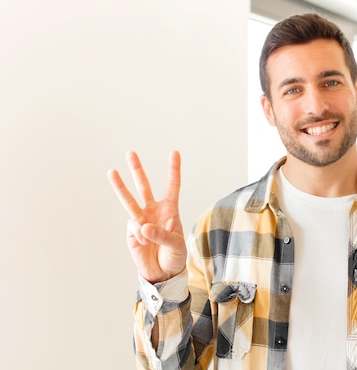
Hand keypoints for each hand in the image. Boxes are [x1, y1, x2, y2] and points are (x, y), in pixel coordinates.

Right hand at [107, 150, 185, 282]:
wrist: (163, 273)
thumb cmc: (175, 256)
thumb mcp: (176, 245)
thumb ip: (162, 234)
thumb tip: (144, 225)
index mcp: (170, 210)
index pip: (172, 186)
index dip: (173, 170)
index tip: (174, 152)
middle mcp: (154, 211)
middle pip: (144, 187)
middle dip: (137, 170)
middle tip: (130, 153)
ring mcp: (141, 220)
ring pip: (129, 200)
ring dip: (120, 186)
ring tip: (111, 171)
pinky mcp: (131, 231)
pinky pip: (133, 226)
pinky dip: (139, 234)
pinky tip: (144, 241)